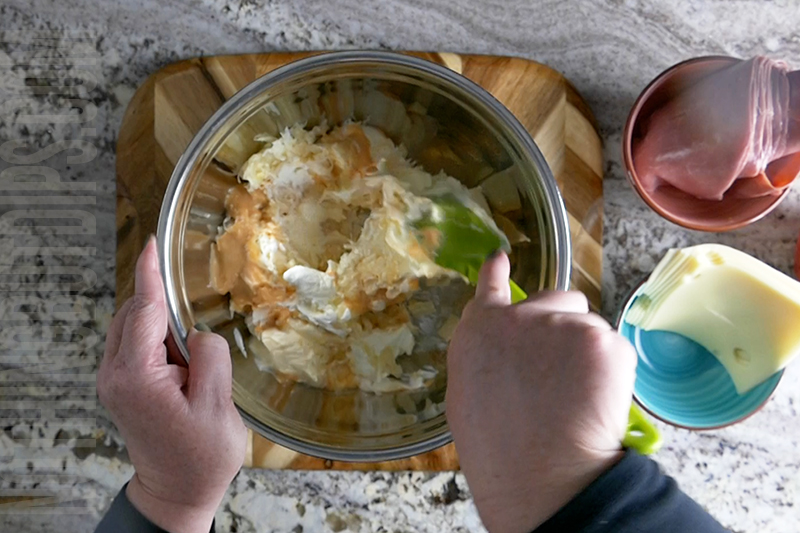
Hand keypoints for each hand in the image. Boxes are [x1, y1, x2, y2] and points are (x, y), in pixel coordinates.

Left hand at [98, 237, 246, 532]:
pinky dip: (156, 338)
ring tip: (192, 366)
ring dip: (163, 326)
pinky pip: (134, 343)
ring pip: (133, 327)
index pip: (144, 311)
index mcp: (138, 377)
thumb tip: (198, 333)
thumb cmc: (200, 458)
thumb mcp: (218, 408)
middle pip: (135, 314)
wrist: (176, 492)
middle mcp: (116, 375)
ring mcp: (113, 381)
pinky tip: (180, 361)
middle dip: (165, 308)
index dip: (150, 274)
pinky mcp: (120, 385)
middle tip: (197, 347)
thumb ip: (210, 358)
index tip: (152, 244)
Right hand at [446, 252, 636, 532]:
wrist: (537, 473)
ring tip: (578, 395)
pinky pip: (615, 350)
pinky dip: (612, 374)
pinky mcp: (601, 340)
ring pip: (590, 327)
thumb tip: (502, 348)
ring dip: (589, 351)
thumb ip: (485, 356)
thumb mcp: (467, 395)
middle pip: (557, 299)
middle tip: (563, 371)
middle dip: (564, 324)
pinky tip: (596, 402)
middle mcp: (519, 316)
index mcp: (480, 330)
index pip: (489, 287)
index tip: (501, 258)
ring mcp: (562, 324)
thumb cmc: (497, 448)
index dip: (496, 272)